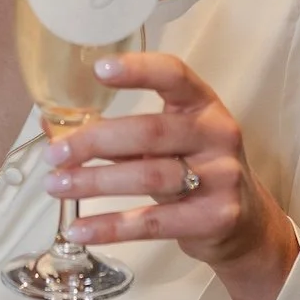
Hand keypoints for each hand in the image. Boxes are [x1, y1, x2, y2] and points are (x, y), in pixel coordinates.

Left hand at [44, 52, 299, 299]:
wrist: (245, 225)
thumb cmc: (195, 170)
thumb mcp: (170, 143)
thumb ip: (123, 135)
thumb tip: (54, 131)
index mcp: (204, 105)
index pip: (174, 75)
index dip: (138, 70)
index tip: (98, 70)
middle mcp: (217, 135)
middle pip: (151, 131)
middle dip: (96, 141)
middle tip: (55, 153)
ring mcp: (221, 177)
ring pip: (149, 176)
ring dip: (95, 182)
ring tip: (57, 185)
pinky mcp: (214, 218)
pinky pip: (154, 222)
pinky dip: (110, 226)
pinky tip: (79, 229)